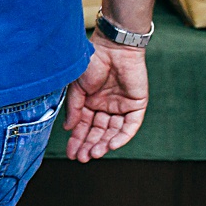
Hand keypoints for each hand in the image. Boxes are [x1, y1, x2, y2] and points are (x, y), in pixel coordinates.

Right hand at [64, 34, 148, 161]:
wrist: (112, 47)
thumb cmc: (90, 63)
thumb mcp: (76, 88)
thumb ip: (74, 108)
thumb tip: (69, 129)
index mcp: (90, 103)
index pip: (84, 126)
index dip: (77, 140)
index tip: (71, 153)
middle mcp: (105, 107)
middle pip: (98, 132)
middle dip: (89, 145)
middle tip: (81, 158)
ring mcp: (121, 107)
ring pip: (113, 131)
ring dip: (103, 144)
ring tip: (93, 153)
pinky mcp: (136, 105)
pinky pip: (130, 126)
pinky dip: (121, 136)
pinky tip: (111, 145)